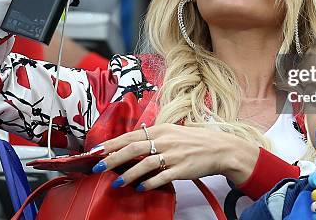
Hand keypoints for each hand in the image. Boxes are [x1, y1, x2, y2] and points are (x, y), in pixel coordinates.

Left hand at [92, 123, 258, 190]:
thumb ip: (152, 137)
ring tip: (116, 183)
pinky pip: (161, 177)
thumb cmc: (193, 141)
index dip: (111, 143)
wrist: (219, 149)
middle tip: (98, 167)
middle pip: (133, 148)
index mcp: (160, 129)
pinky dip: (149, 183)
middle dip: (113, 158)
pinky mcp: (181, 168)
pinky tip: (140, 187)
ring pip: (144, 164)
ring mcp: (173, 154)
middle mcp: (165, 140)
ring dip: (128, 174)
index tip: (96, 151)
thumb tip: (129, 145)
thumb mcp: (172, 133)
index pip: (130, 135)